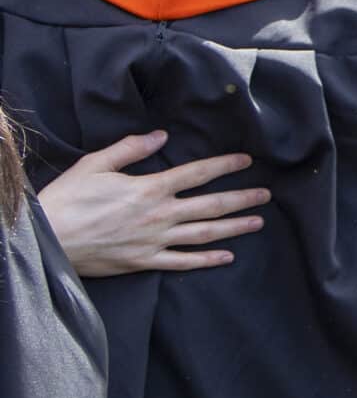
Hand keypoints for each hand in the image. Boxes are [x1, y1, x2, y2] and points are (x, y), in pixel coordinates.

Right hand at [36, 131, 269, 276]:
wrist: (48, 239)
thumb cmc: (68, 199)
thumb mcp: (95, 165)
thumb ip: (130, 149)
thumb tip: (160, 135)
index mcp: (150, 188)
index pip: (197, 173)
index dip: (224, 165)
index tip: (246, 161)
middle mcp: (159, 215)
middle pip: (211, 205)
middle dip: (242, 198)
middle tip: (267, 195)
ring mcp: (155, 240)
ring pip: (205, 234)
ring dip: (235, 227)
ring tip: (258, 222)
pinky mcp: (145, 261)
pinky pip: (183, 262)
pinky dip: (207, 260)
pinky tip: (227, 257)